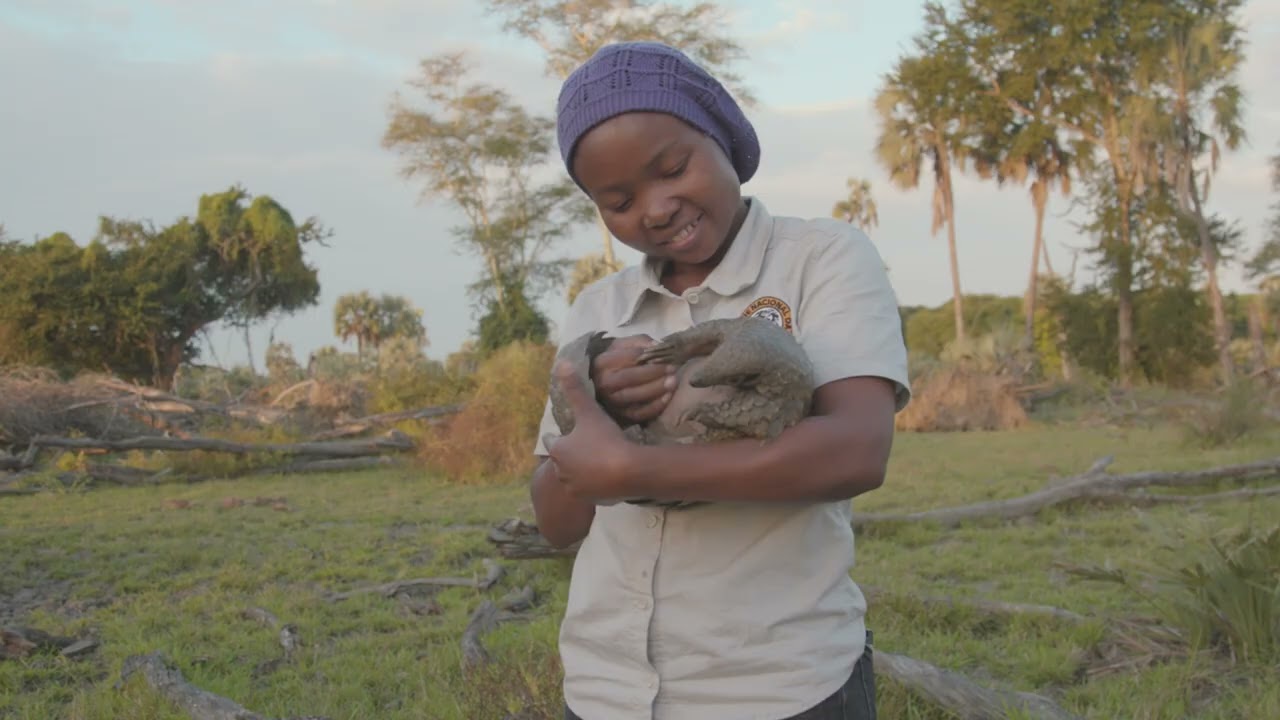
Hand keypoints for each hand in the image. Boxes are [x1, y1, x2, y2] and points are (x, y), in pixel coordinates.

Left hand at [544, 359, 640, 502]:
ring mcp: (575, 489)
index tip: (568, 432)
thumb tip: (561, 363)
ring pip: (574, 477)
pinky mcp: (591, 501)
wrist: (627, 471)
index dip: (559, 436)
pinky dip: (594, 484)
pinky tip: (606, 477)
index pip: (551, 441)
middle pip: (562, 461)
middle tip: (585, 445)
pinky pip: (589, 490)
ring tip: (596, 461)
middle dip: (570, 454)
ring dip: (581, 471)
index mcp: (558, 450)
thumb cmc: (605, 439)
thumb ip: (575, 389)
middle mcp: (561, 472)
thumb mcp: (589, 411)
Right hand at [593, 334, 677, 423]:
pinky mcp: (621, 415)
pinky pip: (639, 413)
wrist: (604, 383)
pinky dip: (654, 406)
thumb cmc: (618, 361)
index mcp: (603, 362)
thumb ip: (640, 342)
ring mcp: (611, 401)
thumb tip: (658, 345)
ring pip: (633, 396)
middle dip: (653, 372)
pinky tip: (667, 397)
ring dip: (655, 389)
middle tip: (672, 369)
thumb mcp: (623, 346)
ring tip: (673, 382)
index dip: (650, 355)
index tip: (668, 355)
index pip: (629, 357)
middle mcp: (604, 382)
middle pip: (630, 377)